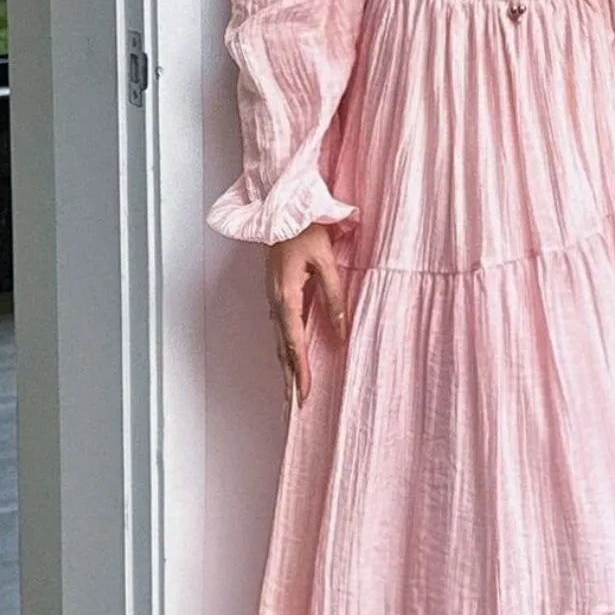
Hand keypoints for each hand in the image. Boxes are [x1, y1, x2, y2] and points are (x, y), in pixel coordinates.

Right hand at [264, 224, 348, 407]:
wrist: (281, 210)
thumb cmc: (304, 231)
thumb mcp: (326, 262)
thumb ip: (335, 297)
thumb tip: (341, 331)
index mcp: (286, 297)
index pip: (294, 343)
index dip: (300, 370)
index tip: (305, 392)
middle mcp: (275, 302)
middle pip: (282, 348)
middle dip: (289, 377)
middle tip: (295, 404)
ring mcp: (273, 299)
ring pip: (280, 340)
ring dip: (285, 366)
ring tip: (292, 389)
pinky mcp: (277, 295)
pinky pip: (281, 328)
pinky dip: (285, 348)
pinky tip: (291, 358)